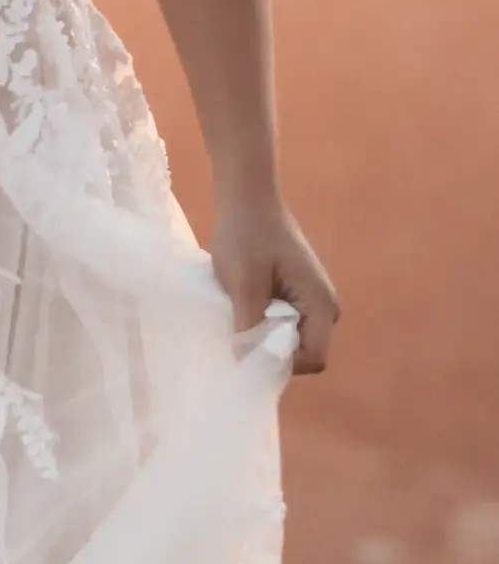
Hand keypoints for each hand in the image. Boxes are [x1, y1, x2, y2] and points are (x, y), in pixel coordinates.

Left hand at [209, 193, 339, 375]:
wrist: (248, 200)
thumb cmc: (247, 236)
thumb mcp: (243, 283)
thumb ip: (249, 324)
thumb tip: (246, 362)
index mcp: (321, 304)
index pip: (313, 359)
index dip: (281, 363)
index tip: (249, 349)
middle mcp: (325, 307)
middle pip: (303, 352)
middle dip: (271, 351)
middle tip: (239, 333)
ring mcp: (313, 301)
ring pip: (291, 339)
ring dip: (265, 336)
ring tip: (239, 316)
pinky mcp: (298, 295)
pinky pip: (285, 324)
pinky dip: (264, 323)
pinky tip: (243, 308)